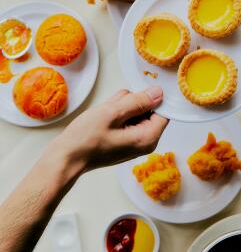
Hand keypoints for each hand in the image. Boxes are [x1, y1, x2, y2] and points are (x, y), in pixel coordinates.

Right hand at [47, 87, 167, 176]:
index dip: (152, 99)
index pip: (164, 111)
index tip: (136, 95)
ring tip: (104, 117)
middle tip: (112, 110)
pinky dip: (115, 113)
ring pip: (135, 110)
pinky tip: (102, 120)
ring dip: (119, 107)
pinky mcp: (124, 137)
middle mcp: (145, 141)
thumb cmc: (85, 141)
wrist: (65, 159)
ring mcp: (134, 140)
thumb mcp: (112, 113)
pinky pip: (125, 117)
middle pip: (149, 109)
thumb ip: (138, 101)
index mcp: (148, 138)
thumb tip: (159, 93)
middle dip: (131, 103)